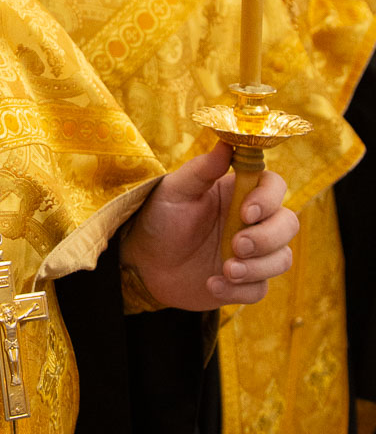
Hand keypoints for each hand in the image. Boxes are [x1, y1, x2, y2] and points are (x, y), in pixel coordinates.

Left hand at [120, 141, 297, 310]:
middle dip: (267, 237)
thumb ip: (201, 170)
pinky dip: (239, 290)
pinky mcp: (246, 282)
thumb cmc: (161, 218)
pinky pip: (260, 289)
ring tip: (226, 269)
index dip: (268, 199)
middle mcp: (253, 221)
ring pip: (282, 258)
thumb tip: (227, 144)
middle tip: (237, 245)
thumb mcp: (175, 191)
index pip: (274, 186)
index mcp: (239, 192)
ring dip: (258, 267)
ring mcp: (253, 253)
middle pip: (288, 224)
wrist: (145, 262)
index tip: (245, 212)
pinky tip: (213, 284)